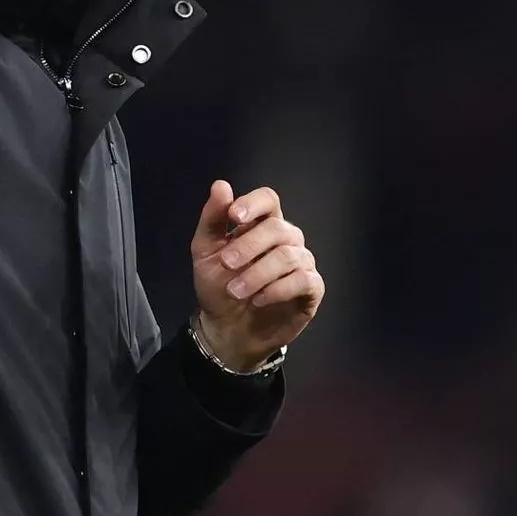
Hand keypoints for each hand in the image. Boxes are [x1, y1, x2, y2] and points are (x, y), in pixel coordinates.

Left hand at [191, 181, 323, 369]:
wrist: (226, 330)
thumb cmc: (217, 288)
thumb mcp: (205, 253)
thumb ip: (212, 220)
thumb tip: (221, 185)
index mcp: (262, 225)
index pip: (268, 200)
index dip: (254, 204)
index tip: (233, 217)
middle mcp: (286, 240)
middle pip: (278, 228)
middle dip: (249, 246)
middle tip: (226, 264)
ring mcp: (302, 263)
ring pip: (289, 256)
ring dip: (258, 274)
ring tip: (236, 291)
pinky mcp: (311, 289)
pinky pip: (304, 280)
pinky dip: (278, 289)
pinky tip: (259, 300)